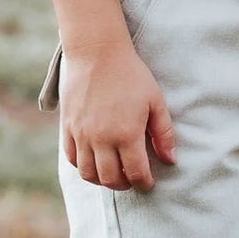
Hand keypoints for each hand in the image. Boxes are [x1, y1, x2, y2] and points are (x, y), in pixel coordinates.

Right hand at [61, 42, 176, 190]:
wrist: (97, 52)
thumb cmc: (130, 74)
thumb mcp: (155, 101)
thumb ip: (163, 133)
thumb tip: (170, 160)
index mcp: (127, 134)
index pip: (136, 173)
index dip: (145, 183)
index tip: (149, 182)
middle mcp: (102, 139)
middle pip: (111, 179)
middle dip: (125, 185)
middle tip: (132, 179)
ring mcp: (82, 134)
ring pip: (88, 174)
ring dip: (103, 180)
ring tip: (113, 172)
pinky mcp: (67, 127)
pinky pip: (72, 158)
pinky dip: (83, 166)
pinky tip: (94, 160)